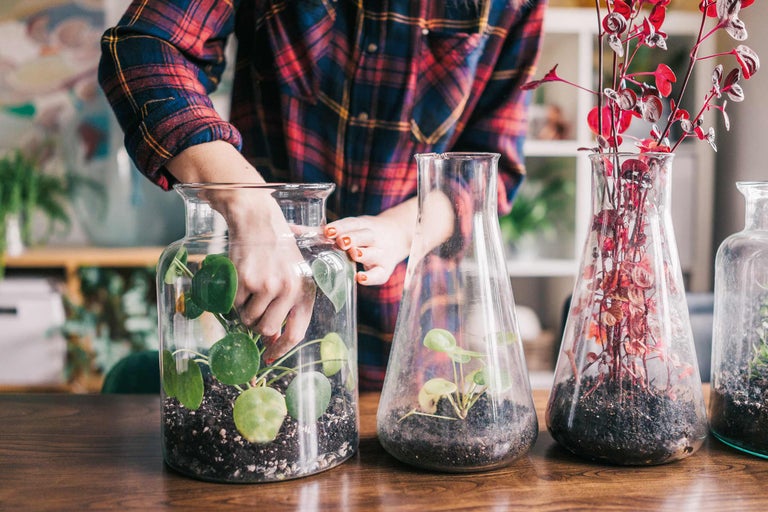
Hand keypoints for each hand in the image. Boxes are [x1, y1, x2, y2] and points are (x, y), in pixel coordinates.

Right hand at [166, 142, 313, 360]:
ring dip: (244, 308)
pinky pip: (234, 305)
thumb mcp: (293, 274)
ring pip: (248, 318)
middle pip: (266, 330)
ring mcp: (268, 286)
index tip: (268, 357)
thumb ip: (288, 304)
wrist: (259, 220)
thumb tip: (272, 337)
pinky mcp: (247, 281)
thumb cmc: (276, 249)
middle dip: (256, 325)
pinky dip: (233, 297)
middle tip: (253, 309)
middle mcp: (290, 291)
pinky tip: (241, 278)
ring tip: (250, 286)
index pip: (295, 333)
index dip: (280, 349)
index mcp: (305, 290)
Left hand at [324, 193, 454, 285]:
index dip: (340, 227)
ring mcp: (381, 253)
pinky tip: (359, 278)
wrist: (398, 236)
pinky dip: (370, 278)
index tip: (328, 231)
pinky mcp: (385, 269)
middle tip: (342, 242)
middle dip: (354, 238)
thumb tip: (290, 229)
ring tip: (353, 254)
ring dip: (364, 254)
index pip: (351, 223)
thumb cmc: (362, 234)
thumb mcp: (347, 227)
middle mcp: (373, 238)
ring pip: (374, 253)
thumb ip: (319, 231)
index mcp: (361, 225)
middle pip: (365, 235)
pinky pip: (380, 274)